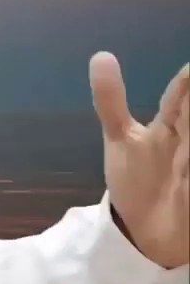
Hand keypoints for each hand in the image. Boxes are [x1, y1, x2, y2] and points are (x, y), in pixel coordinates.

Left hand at [90, 52, 188, 268]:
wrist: (145, 228)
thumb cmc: (138, 176)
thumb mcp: (119, 137)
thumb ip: (111, 101)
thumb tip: (101, 55)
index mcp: (173, 123)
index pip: (183, 92)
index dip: (187, 80)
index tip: (188, 70)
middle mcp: (188, 140)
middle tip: (186, 104)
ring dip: (189, 138)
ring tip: (182, 153)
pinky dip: (188, 183)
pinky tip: (185, 182)